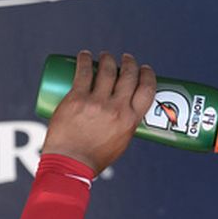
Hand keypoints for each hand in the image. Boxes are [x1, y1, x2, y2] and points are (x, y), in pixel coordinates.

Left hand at [42, 51, 155, 174]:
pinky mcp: (77, 98)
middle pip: (128, 76)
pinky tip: (85, 55)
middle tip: (125, 59)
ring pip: (107, 70)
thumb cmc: (95, 157)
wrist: (70, 164)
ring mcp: (96, 102)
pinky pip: (83, 73)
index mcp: (131, 120)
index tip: (144, 69)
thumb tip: (122, 110)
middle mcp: (116, 109)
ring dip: (108, 59)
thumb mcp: (120, 141)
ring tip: (106, 56)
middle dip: (129, 63)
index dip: (148, 75)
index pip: (147, 89)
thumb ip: (123, 124)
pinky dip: (85, 60)